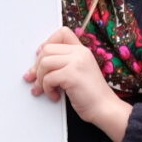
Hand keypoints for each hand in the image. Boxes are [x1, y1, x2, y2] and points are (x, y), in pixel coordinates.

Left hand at [24, 27, 131, 141]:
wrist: (105, 108)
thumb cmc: (90, 95)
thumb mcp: (78, 72)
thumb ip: (63, 63)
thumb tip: (37, 62)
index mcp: (82, 50)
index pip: (61, 33)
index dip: (47, 43)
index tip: (42, 58)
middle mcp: (80, 53)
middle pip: (47, 49)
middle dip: (37, 67)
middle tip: (36, 80)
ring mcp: (77, 62)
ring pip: (44, 63)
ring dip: (40, 79)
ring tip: (47, 90)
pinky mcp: (72, 75)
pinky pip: (48, 78)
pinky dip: (47, 89)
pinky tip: (55, 96)